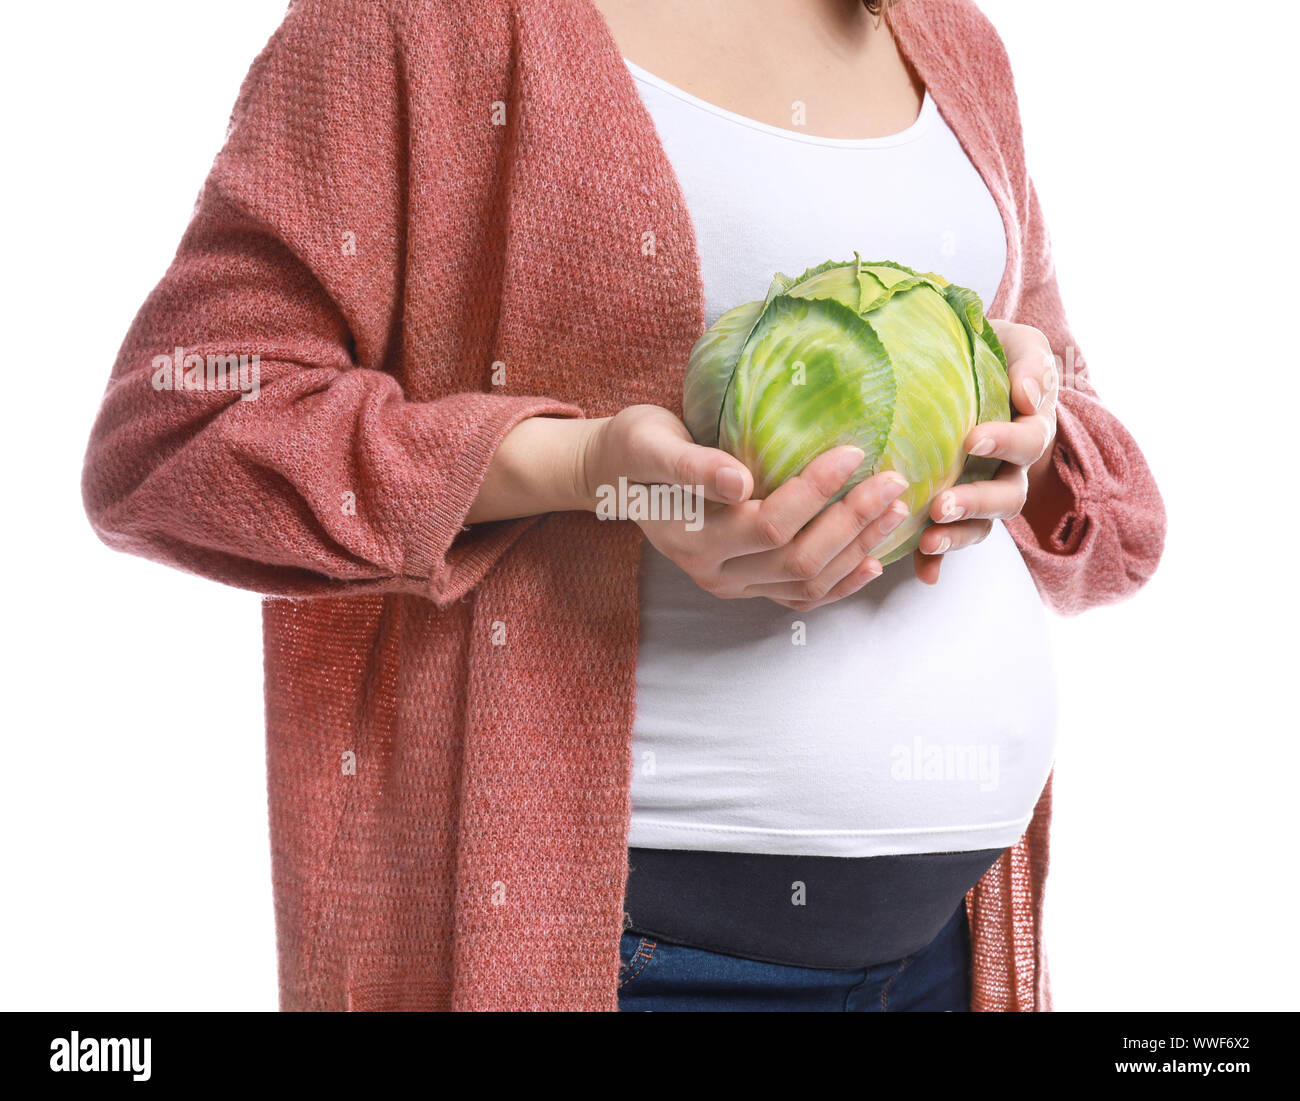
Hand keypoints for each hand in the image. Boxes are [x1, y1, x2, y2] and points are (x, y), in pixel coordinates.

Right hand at [580, 404, 910, 610]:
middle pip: (798, 559)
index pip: (767, 524)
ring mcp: (733, 585)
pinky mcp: (748, 584)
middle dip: (852, 522)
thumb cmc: (635, 449)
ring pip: (807, 582)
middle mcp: (714, 572)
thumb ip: (692, 465)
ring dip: (857, 550)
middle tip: (893, 481)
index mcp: (691, 539)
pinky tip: (872, 562)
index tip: (853, 451)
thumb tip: (740, 482)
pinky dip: (841, 584)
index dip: (815, 492)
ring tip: (895, 511)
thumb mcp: (651, 443)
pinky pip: (800, 596)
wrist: (620, 476)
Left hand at [912, 320, 1058, 584]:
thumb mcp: (1020, 345)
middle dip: (976, 503)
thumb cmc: (998, 352)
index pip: (1027, 442)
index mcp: (1029, 428)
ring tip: (929, 539)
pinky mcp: (956, 506)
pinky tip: (923, 574)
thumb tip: (1027, 396)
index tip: (972, 439)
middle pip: (1006, 497)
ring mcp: (985, 491)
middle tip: (943, 506)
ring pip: (983, 524)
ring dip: (958, 535)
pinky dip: (938, 561)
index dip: (1004, 443)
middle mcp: (1011, 468)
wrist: (975, 364)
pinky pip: (952, 539)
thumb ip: (1030, 365)